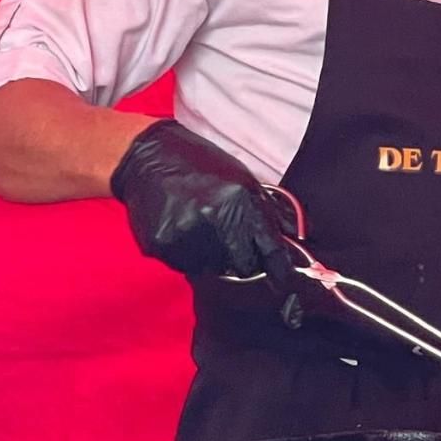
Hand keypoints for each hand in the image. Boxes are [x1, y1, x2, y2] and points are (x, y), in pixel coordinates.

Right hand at [110, 119, 304, 325]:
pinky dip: (186, 253)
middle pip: (243, 267)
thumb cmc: (201, 166)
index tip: (284, 282)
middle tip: (227, 238)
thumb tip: (289, 240)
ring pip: (212, 268)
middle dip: (241, 259)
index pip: (271, 250)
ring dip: (210, 255)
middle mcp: (218, 220)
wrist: (151, 158)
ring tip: (198, 224)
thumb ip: (266, 212)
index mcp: (242, 202)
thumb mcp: (242, 180)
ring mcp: (188, 235)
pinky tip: (179, 226)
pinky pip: (184, 264)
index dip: (280, 270)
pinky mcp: (163, 244)